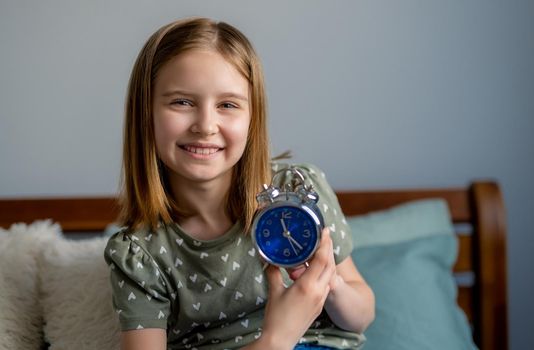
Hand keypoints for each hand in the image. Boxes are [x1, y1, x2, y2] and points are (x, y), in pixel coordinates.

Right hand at [260, 229, 336, 348]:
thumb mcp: (274, 292)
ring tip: (322, 249)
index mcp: (307, 286)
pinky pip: (327, 284)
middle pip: (330, 265)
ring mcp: (320, 299)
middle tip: (324, 235)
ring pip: (330, 275)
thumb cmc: (276, 317)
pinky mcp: (319, 305)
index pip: (321, 259)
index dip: (324, 243)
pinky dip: (325, 272)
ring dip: (328, 260)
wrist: (281, 340)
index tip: (325, 231)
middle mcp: (318, 291)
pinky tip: (318, 269)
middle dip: (329, 249)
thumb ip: (273, 273)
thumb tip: (270, 259)